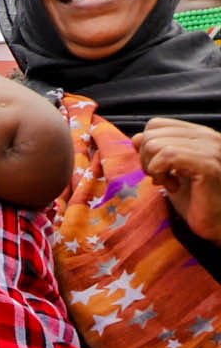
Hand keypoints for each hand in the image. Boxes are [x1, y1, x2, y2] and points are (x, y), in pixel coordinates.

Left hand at [140, 118, 220, 241]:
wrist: (218, 223)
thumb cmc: (196, 200)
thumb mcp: (169, 171)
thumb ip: (154, 152)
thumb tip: (135, 138)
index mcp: (199, 134)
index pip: (156, 124)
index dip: (146, 147)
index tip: (157, 169)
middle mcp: (208, 136)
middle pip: (152, 133)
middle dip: (146, 159)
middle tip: (162, 178)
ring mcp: (210, 148)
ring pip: (156, 143)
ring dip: (153, 168)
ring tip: (169, 183)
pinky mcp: (208, 164)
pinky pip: (168, 155)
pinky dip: (160, 172)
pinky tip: (173, 186)